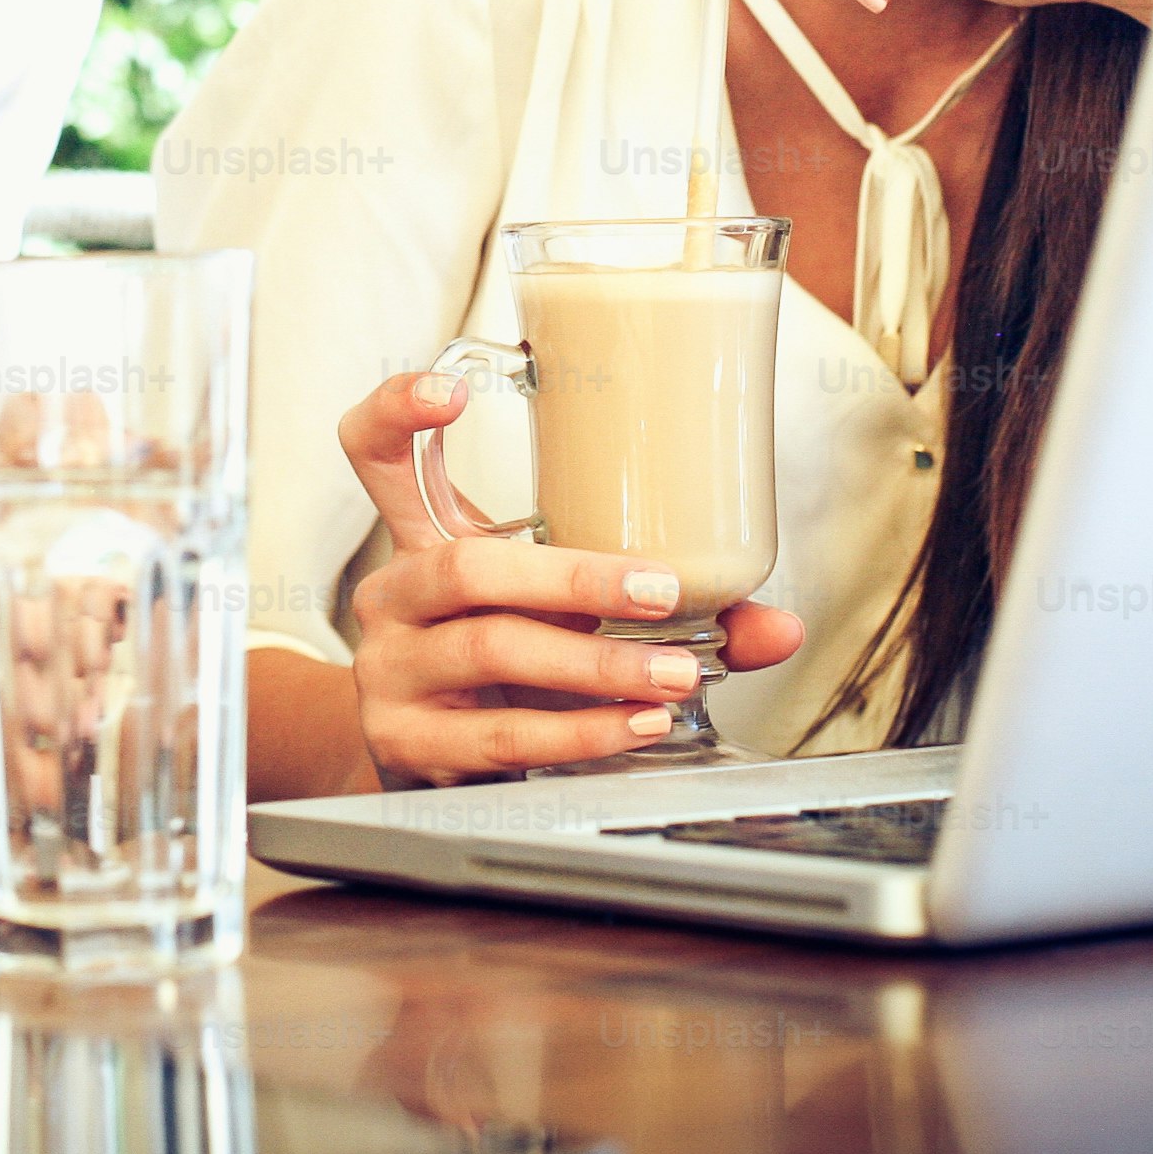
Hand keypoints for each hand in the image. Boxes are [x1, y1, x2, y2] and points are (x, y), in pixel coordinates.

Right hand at [337, 372, 799, 783]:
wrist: (431, 760)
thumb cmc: (505, 666)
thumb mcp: (561, 617)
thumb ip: (661, 611)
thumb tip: (777, 625)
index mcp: (422, 539)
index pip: (375, 453)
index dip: (398, 412)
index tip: (449, 393)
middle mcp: (395, 596)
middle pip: (467, 567)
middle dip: (575, 578)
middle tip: (662, 589)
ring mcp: (392, 671)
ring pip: (491, 649)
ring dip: (596, 664)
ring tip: (674, 674)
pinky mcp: (409, 742)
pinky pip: (502, 732)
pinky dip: (581, 729)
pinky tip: (634, 724)